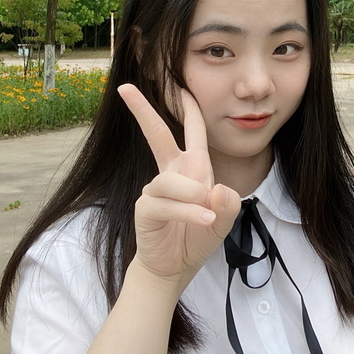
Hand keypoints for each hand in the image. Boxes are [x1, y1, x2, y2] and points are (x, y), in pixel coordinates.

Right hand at [118, 84, 240, 292]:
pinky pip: (166, 203)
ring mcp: (156, 189)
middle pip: (157, 134)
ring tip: (207, 214)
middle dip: (142, 110)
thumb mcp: (223, 219)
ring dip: (192, 196)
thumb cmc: (197, 236)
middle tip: (125, 88)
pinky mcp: (146, 208)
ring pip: (171, 181)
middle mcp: (172, 172)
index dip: (188, 107)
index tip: (181, 85)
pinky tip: (202, 220)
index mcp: (193, 167)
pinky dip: (187, 211)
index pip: (192, 130)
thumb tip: (214, 190)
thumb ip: (228, 204)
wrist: (175, 268)